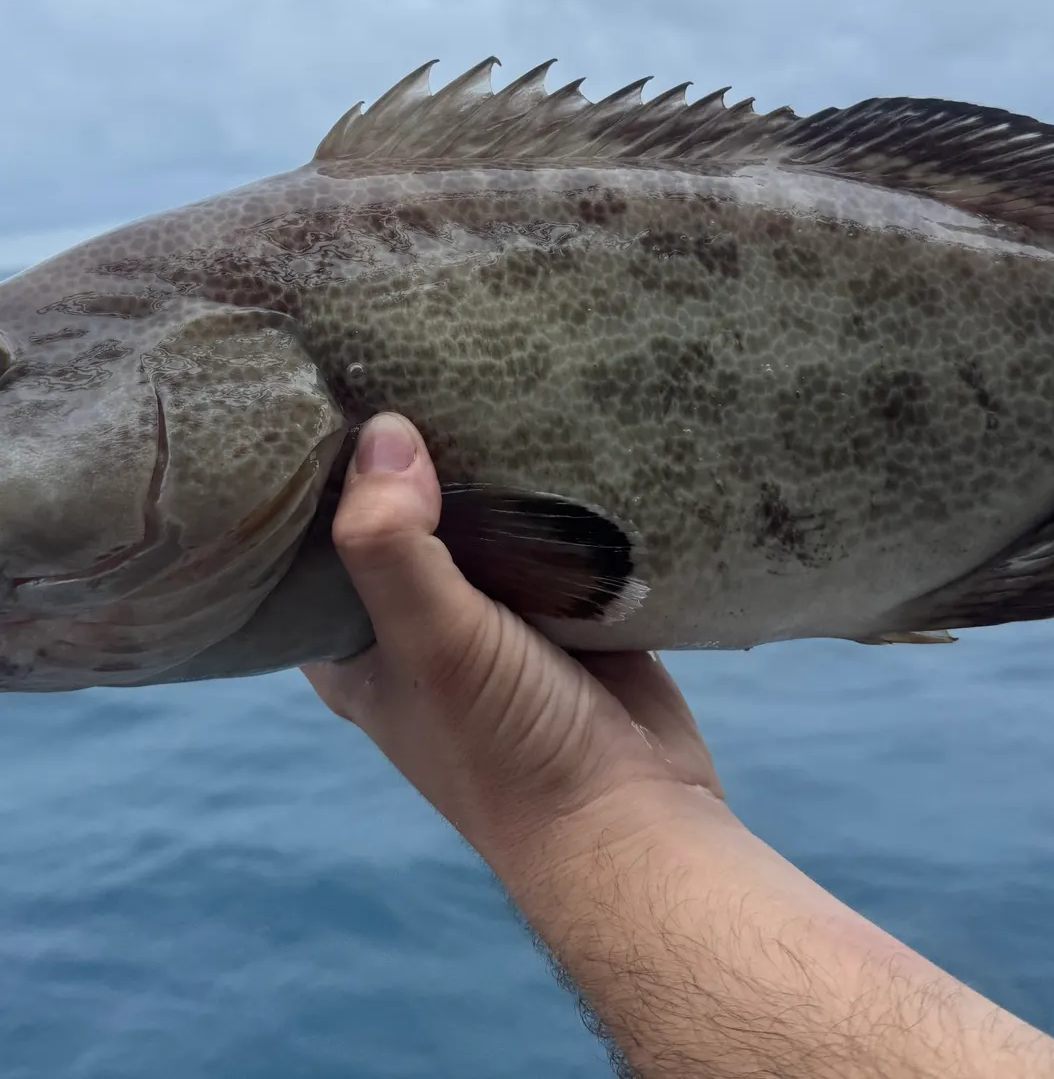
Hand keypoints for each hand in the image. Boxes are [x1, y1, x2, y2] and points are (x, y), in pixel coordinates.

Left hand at [303, 416, 1053, 1078]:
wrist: (632, 817)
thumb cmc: (509, 746)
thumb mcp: (432, 644)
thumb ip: (393, 544)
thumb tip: (381, 430)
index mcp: (355, 640)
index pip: (312, 538)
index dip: (312, 472)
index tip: (319, 382)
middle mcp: (419, 619)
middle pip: (404, 513)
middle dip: (411, 449)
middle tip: (413, 345)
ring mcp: (498, 610)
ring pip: (485, 515)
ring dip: (490, 461)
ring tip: (484, 358)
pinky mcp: (568, 604)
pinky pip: (556, 530)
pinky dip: (558, 487)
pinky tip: (559, 417)